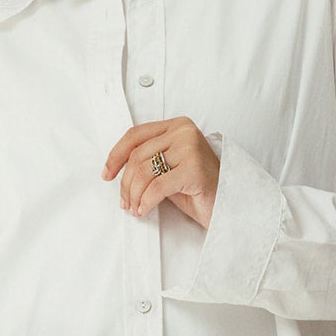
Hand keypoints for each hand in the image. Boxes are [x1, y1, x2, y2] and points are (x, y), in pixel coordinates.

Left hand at [101, 117, 219, 230]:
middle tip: (125, 201)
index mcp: (177, 125)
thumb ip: (149, 159)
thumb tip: (116, 168)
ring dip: (134, 195)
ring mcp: (190, 148)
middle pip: (137, 156)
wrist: (228, 204)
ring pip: (144, 172)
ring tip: (136, 207)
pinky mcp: (194, 169)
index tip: (107, 174)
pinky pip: (157, 187)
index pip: (135, 135)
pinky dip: (146, 202)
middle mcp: (184, 132)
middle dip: (125, 183)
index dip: (115, 155)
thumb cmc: (198, 188)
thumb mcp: (169, 166)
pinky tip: (144, 210)